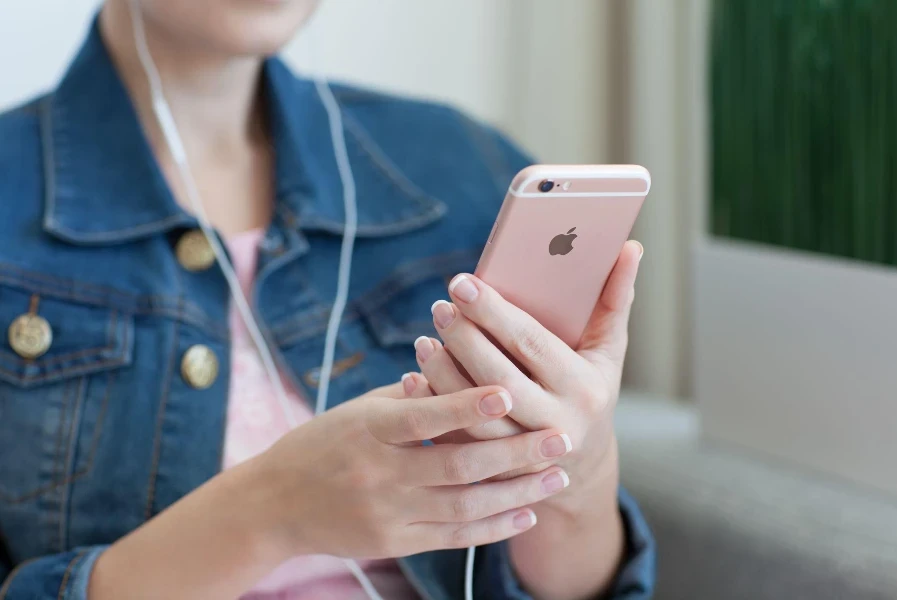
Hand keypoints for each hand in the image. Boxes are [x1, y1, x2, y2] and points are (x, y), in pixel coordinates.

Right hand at [249, 383, 572, 559]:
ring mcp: (387, 513)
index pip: (424, 417)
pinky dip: (494, 527)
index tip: (510, 393)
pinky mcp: (394, 543)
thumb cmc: (322, 442)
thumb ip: (411, 398)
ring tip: (557, 477)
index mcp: (367, 428)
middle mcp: (378, 473)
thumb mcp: (358, 410)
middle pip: (457, 466)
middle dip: (515, 453)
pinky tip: (526, 513)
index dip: (467, 407)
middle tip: (560, 438)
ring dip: (517, 493)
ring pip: (465, 507)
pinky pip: (454, 537)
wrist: (276, 503)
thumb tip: (465, 373)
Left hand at [409, 241, 642, 511]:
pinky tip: (413, 378)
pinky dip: (434, 407)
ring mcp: (525, 455)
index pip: (532, 343)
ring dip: (443, 375)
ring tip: (424, 339)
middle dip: (464, 340)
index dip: (493, 312)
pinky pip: (458, 438)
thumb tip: (630, 247)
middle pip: (498, 379)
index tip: (461, 282)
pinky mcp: (496, 470)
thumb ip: (615, 299)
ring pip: (475, 415)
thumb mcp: (609, 349)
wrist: (582, 461)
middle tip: (440, 307)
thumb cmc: (591, 386)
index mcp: (585, 389)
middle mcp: (557, 425)